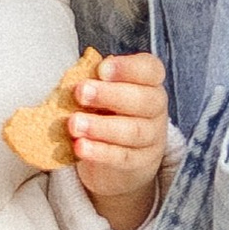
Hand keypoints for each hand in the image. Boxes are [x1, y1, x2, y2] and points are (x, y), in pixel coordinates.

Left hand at [69, 48, 169, 229]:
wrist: (120, 156)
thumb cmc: (108, 111)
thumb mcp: (105, 92)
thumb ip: (95, 82)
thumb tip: (72, 77)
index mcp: (149, 81)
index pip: (150, 69)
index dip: (127, 68)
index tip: (102, 69)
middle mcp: (155, 107)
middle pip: (143, 100)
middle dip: (110, 95)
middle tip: (80, 92)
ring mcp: (152, 136)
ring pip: (133, 131)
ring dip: (101, 127)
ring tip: (74, 124)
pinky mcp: (141, 162)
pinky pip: (122, 157)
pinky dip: (100, 152)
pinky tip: (80, 146)